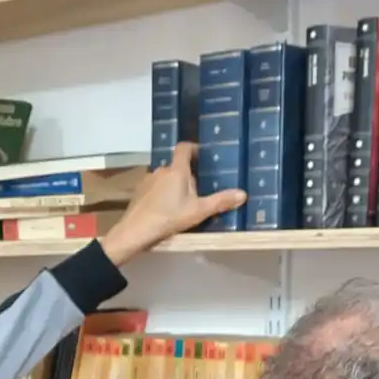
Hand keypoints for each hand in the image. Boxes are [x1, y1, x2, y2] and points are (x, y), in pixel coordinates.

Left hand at [99, 143, 246, 265]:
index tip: (202, 155)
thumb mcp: (198, 211)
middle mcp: (160, 170)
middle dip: (187, 174)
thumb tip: (243, 194)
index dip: (193, 148)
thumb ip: (220, 202)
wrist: (136, 231)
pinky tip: (166, 208)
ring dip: (173, 185)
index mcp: (176, 170)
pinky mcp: (139, 192)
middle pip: (176, 165)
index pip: (184, 147)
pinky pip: (154, 187)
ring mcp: (147, 180)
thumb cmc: (169, 217)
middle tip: (198, 188)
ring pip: (165, 177)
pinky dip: (162, 193)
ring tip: (182, 201)